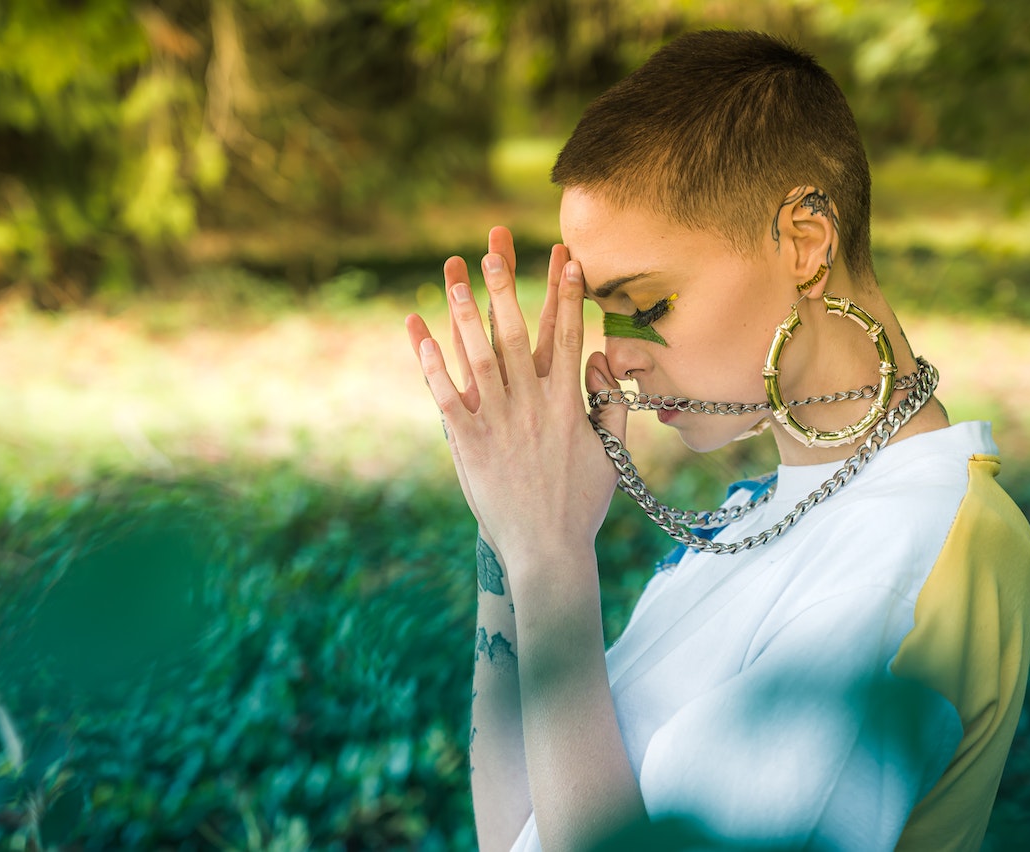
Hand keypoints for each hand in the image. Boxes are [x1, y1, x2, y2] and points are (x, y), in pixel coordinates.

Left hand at [404, 227, 628, 570]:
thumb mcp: (611, 451)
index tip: (567, 257)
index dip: (566, 294)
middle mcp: (532, 405)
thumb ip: (609, 402)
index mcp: (568, 404)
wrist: (548, 550)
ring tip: (452, 272)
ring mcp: (497, 422)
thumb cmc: (581, 503)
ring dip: (463, 310)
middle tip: (493, 248)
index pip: (567, 336)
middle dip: (505, 287)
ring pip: (478, 355)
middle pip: (515, 333)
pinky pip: (446, 395)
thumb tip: (598, 360)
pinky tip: (418, 332)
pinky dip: (432, 363)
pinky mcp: (468, 443)